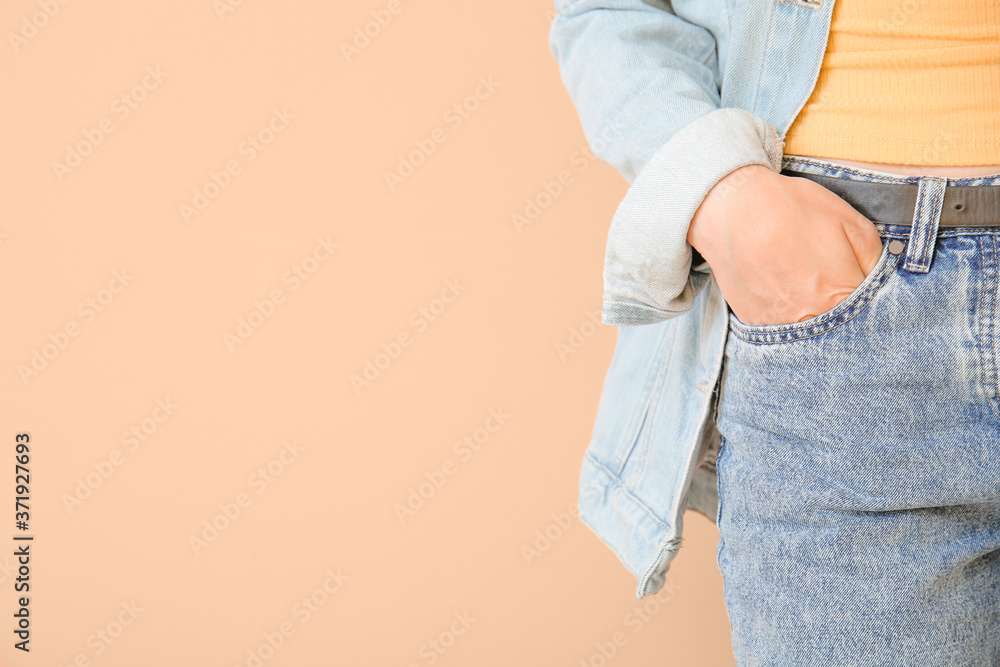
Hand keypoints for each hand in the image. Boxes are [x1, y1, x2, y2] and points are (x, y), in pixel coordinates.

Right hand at [687, 165, 883, 326]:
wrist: (730, 209)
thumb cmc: (791, 209)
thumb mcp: (851, 222)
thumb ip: (876, 260)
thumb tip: (881, 283)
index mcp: (839, 297)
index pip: (872, 313)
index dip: (869, 295)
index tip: (857, 278)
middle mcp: (809, 320)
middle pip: (841, 328)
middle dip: (843, 307)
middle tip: (828, 276)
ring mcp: (777, 327)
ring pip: (810, 331)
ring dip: (812, 312)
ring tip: (801, 279)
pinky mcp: (753, 324)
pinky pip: (780, 329)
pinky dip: (786, 312)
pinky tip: (781, 285)